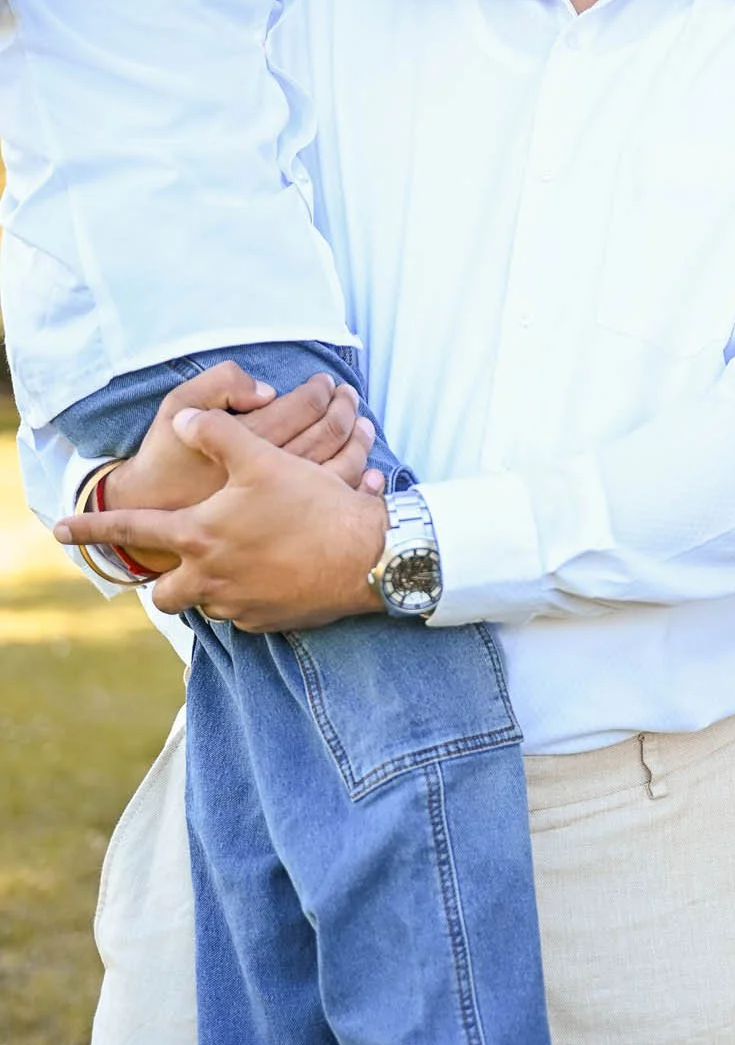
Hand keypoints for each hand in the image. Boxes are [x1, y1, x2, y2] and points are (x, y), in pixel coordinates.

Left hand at [58, 409, 389, 629]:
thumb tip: (183, 421)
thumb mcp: (261, 458)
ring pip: (206, 603)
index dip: (92, 531)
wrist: (365, 556)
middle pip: (164, 596)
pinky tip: (272, 572)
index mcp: (199, 536)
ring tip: (238, 561)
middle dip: (163, 583)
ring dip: (211, 585)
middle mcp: (210, 578)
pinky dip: (248, 595)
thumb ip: (216, 433)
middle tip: (179, 565)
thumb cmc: (311, 504)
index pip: (131, 532)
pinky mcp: (268, 623)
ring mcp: (238, 606)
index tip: (59, 531)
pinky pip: (243, 613)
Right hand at [103, 361, 380, 516]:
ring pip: (342, 468)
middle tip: (349, 397)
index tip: (326, 383)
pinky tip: (370, 475)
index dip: (320, 390)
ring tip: (363, 425)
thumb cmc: (165, 464)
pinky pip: (336, 505)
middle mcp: (273, 475)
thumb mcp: (175, 409)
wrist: (148, 526)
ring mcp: (285, 508)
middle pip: (329, 433)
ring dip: (359, 442)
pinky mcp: (290, 534)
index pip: (304, 406)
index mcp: (251, 442)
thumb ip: (218, 386)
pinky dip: (362, 484)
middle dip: (346, 409)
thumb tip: (268, 392)